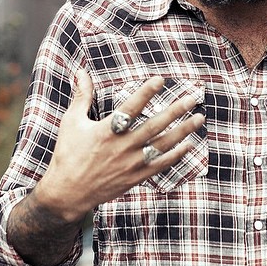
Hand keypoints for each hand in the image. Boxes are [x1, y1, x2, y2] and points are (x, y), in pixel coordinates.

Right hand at [34, 70, 204, 223]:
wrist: (67, 194)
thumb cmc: (68, 154)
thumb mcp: (72, 122)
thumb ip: (82, 96)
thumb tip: (81, 71)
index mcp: (106, 130)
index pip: (130, 107)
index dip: (146, 92)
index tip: (161, 79)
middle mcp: (122, 146)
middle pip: (154, 125)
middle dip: (175, 110)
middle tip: (192, 98)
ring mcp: (130, 163)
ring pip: (162, 144)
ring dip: (183, 131)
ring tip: (199, 117)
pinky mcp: (135, 177)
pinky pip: (160, 165)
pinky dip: (176, 155)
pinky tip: (189, 145)